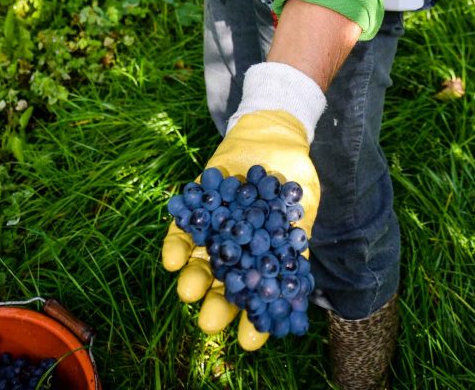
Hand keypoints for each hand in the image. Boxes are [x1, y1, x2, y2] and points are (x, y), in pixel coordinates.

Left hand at [162, 110, 320, 349]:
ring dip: (192, 280)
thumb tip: (294, 258)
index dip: (254, 320)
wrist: (271, 134)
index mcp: (264, 259)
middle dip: (215, 306)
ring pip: (199, 264)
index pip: (259, 297)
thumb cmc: (292, 172)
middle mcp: (237, 252)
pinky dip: (176, 246)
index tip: (249, 341)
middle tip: (208, 322)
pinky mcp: (197, 208)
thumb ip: (296, 227)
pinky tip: (172, 260)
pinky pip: (182, 231)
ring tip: (187, 292)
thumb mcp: (302, 198)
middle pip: (223, 287)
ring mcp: (215, 231)